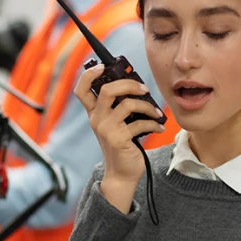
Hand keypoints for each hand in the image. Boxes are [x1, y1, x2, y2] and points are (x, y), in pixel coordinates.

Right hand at [74, 65, 164, 210]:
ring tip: (156, 113)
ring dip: (147, 106)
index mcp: (94, 113)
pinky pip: (139, 123)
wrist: (122, 174)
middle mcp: (97, 119)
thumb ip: (120, 106)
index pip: (82, 89)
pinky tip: (158, 127)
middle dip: (129, 84)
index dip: (89, 74)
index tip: (103, 66)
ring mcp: (106, 130)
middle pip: (107, 90)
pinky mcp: (118, 140)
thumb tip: (138, 87)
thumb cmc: (123, 145)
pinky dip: (153, 123)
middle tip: (143, 88)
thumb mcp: (116, 123)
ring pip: (127, 104)